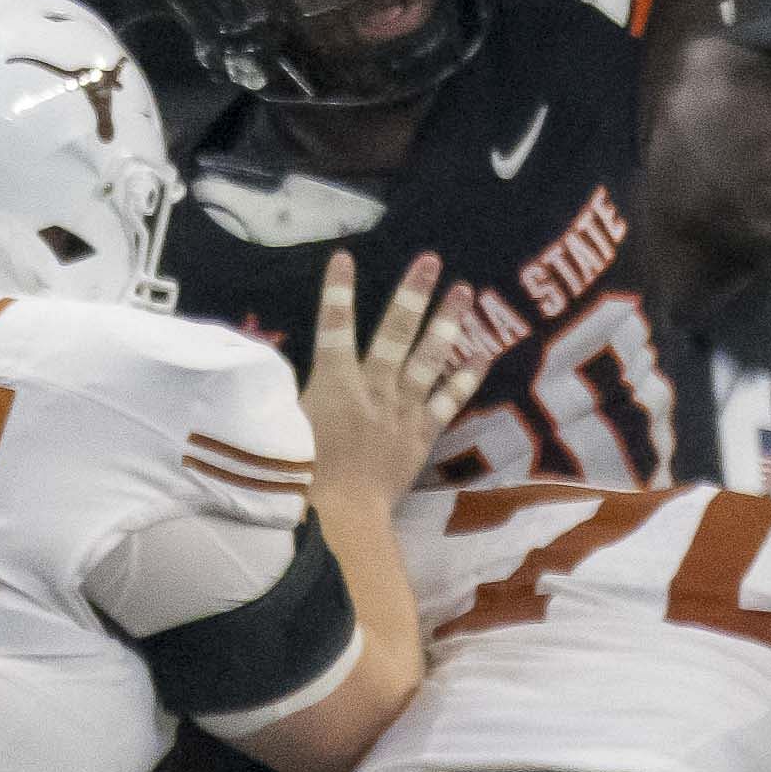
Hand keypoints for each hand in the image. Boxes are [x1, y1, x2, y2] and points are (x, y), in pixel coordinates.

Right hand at [297, 251, 481, 514]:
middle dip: (412, 293)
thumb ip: (298, 393)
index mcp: (336, 383)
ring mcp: (403, 407)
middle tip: (431, 261)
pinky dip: (465, 377)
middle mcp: (374, 387)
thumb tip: (287, 368)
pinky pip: (449, 400)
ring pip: (429, 357)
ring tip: (465, 290)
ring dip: (447, 321)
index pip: (334, 327)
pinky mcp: (423, 431)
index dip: (338, 292)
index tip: (344, 258)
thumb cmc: (306, 473)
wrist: (347, 513)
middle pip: (395, 332)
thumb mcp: (287, 425)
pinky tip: (483, 355)